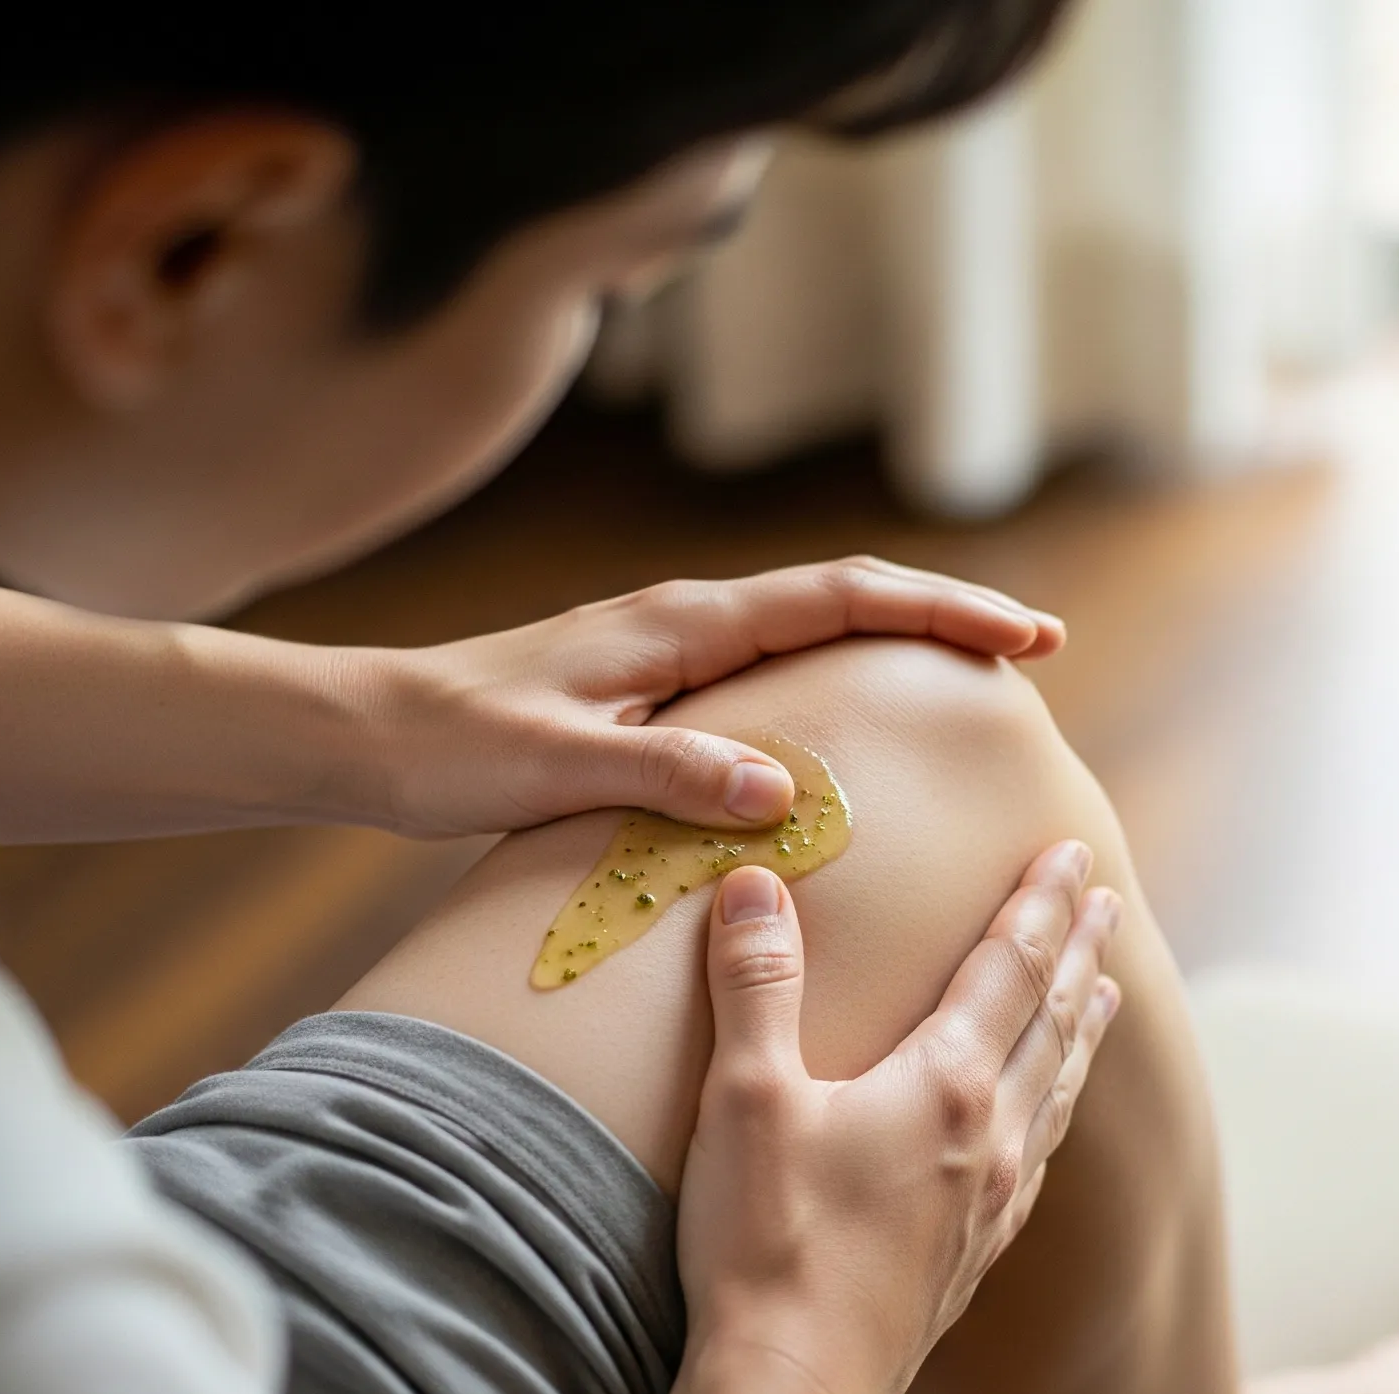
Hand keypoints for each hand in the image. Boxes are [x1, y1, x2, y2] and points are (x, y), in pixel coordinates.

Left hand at [350, 557, 1062, 837]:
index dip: (943, 612)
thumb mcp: (557, 768)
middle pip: (848, 597)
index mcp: (682, 624)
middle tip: (1036, 649)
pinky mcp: (654, 686)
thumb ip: (670, 775)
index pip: (843, 597)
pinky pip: (777, 667)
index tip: (1027, 635)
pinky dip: (842, 677)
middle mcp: (687, 620)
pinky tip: (857, 723)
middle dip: (946, 616)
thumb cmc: (449, 748)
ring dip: (899, 641)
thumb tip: (784, 793)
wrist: (362, 733)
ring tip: (975, 677)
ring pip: (815, 628)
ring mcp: (672, 649)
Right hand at [677, 844, 1122, 1393]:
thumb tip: (759, 884)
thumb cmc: (767, 1244)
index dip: (1039, 904)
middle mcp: (988, 1135)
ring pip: (1053, 1089)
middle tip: (1107, 899)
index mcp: (943, 1082)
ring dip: (1080, 1028)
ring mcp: (990, 1202)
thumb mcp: (746, 1099)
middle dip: (1077, 950)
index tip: (1071, 854)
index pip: (1009, 966)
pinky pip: (1036, 1161)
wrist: (796, 1391)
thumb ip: (756, 985)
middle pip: (1049, 1019)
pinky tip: (1044, 1123)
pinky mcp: (972, 1257)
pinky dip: (1052, 1114)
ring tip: (1104, 991)